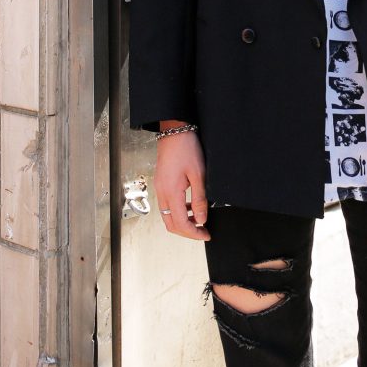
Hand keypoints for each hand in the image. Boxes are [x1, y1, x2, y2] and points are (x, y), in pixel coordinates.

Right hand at [154, 126, 209, 240]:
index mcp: (171, 193)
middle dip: (187, 231)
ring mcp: (159, 189)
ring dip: (182, 222)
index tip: (206, 235)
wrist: (174, 131)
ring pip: (168, 216)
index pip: (181, 224)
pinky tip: (191, 206)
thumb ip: (200, 199)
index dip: (194, 233)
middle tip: (203, 231)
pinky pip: (167, 206)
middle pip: (171, 224)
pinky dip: (178, 211)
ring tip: (199, 219)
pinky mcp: (161, 184)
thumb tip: (201, 220)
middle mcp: (161, 194)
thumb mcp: (198, 175)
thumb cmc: (187, 149)